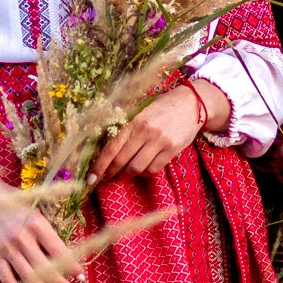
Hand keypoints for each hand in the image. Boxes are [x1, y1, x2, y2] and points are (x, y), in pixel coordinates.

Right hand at [0, 154, 76, 282]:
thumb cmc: (15, 203)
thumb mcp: (36, 210)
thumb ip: (49, 231)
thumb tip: (68, 256)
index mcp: (37, 223)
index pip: (59, 251)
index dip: (72, 267)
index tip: (81, 278)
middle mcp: (22, 237)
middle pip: (45, 268)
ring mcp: (6, 248)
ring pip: (28, 278)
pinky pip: (7, 279)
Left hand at [91, 83, 210, 180]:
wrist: (191, 103)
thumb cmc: (162, 107)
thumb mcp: (141, 111)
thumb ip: (126, 127)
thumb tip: (106, 151)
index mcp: (133, 120)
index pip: (111, 148)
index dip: (99, 166)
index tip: (91, 178)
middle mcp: (145, 131)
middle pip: (121, 161)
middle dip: (111, 173)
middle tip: (105, 179)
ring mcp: (160, 141)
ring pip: (137, 168)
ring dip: (128, 174)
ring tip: (125, 172)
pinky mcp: (172, 149)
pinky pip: (153, 169)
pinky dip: (145, 172)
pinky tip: (143, 168)